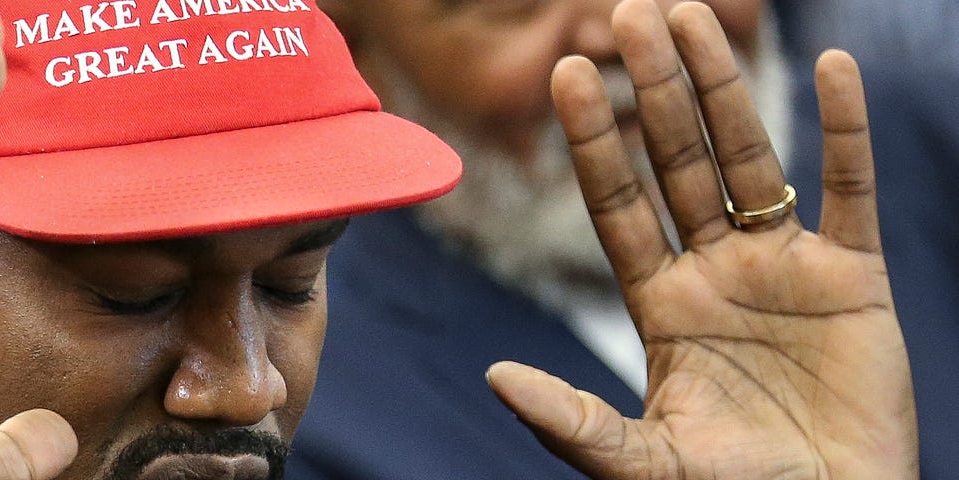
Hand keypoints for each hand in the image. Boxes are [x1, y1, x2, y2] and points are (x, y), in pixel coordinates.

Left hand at [485, 1, 917, 477]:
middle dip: (653, 89)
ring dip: (722, 87)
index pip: (618, 202)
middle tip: (627, 14)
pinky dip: (845, 131)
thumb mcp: (643, 463)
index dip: (595, 139)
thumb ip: (572, 420)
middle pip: (678, 162)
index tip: (566, 72)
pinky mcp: (854, 280)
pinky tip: (831, 66)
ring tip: (690, 16)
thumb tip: (494, 377)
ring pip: (749, 158)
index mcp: (661, 305)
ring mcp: (784, 268)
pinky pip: (850, 190)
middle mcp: (716, 272)